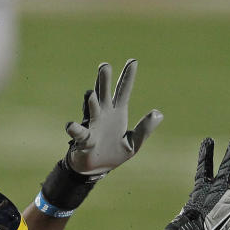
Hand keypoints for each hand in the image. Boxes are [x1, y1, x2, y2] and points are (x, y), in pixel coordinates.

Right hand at [64, 59, 162, 176]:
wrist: (96, 169)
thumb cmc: (114, 153)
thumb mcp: (134, 143)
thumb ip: (145, 130)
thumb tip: (159, 113)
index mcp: (117, 113)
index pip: (123, 91)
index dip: (128, 77)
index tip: (133, 61)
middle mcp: (103, 114)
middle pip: (104, 93)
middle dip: (104, 80)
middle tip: (105, 66)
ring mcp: (92, 124)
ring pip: (91, 108)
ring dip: (91, 101)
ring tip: (91, 94)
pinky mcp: (84, 138)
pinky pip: (79, 132)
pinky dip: (75, 129)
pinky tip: (71, 126)